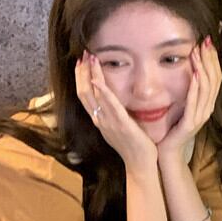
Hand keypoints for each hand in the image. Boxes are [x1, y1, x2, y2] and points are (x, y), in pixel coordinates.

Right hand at [74, 50, 157, 173]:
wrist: (141, 165)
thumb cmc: (133, 147)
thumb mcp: (119, 128)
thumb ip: (114, 115)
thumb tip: (113, 102)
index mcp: (100, 121)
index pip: (85, 96)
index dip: (81, 79)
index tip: (81, 63)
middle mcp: (100, 121)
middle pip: (84, 93)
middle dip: (82, 72)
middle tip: (82, 54)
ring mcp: (109, 123)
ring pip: (93, 96)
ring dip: (90, 75)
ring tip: (89, 58)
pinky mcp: (122, 125)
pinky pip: (110, 106)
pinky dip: (103, 92)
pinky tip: (98, 80)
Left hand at [157, 37, 221, 163]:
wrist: (167, 152)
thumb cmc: (172, 129)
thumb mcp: (182, 106)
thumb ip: (187, 91)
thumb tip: (188, 69)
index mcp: (206, 104)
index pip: (215, 77)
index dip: (213, 58)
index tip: (207, 41)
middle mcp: (207, 109)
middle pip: (214, 79)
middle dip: (210, 59)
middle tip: (204, 41)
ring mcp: (200, 116)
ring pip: (206, 88)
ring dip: (203, 69)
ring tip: (197, 53)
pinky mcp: (190, 123)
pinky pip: (195, 103)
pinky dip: (195, 88)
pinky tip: (194, 74)